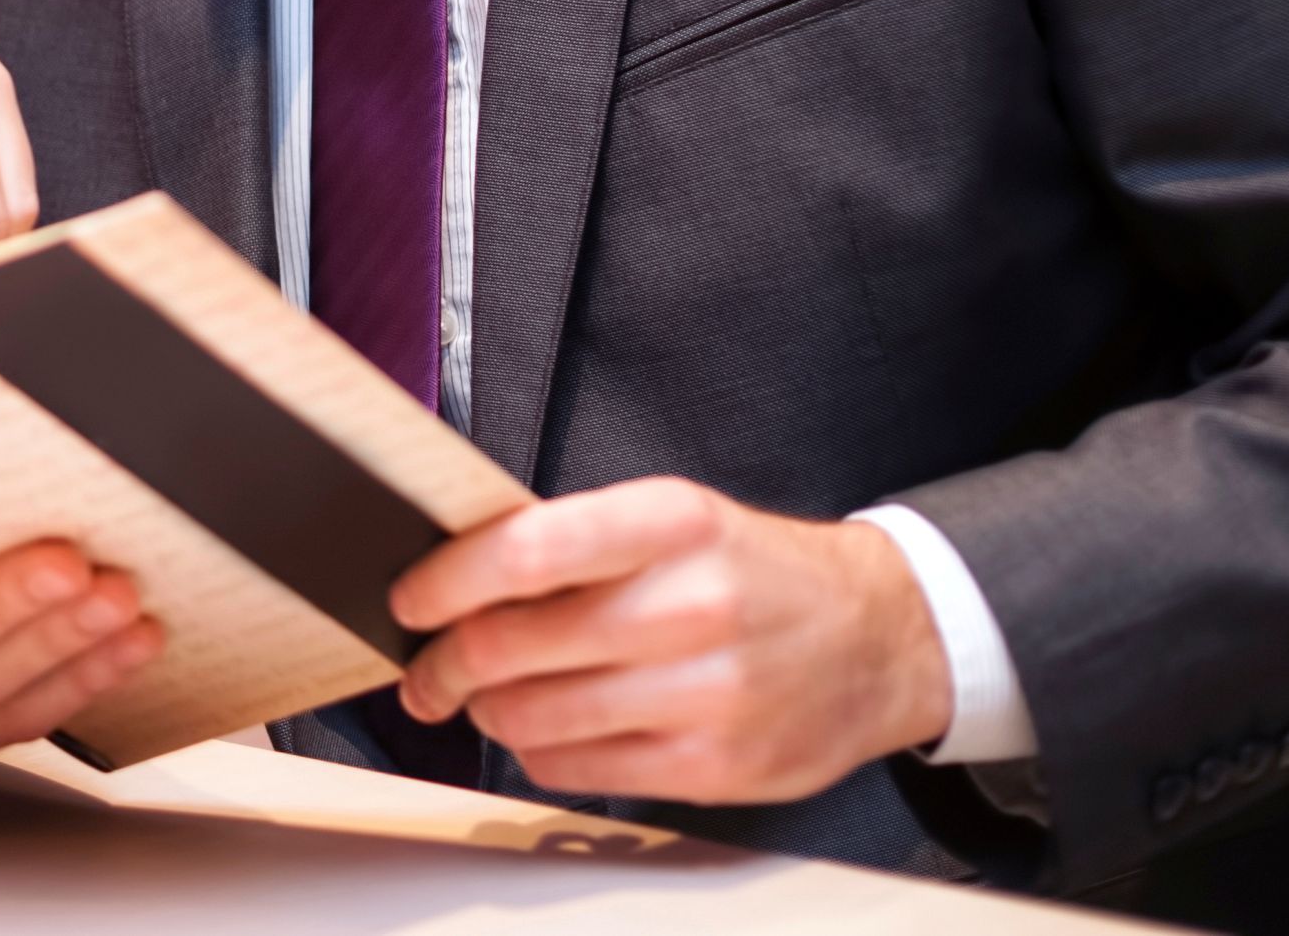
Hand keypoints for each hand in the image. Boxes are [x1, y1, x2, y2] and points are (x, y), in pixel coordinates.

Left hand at [391, 478, 951, 806]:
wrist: (878, 638)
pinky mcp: (715, 767)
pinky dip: (539, 753)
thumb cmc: (752, 571)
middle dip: (443, 662)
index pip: (527, 550)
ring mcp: (707, 694)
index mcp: (672, 523)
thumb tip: (456, 572)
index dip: (447, 580)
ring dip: (486, 711)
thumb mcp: (675, 518)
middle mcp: (691, 606)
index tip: (410, 598)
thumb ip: (573, 540)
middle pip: (513, 644)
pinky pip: (578, 769)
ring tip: (483, 698)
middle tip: (424, 668)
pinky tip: (544, 731)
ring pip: (535, 716)